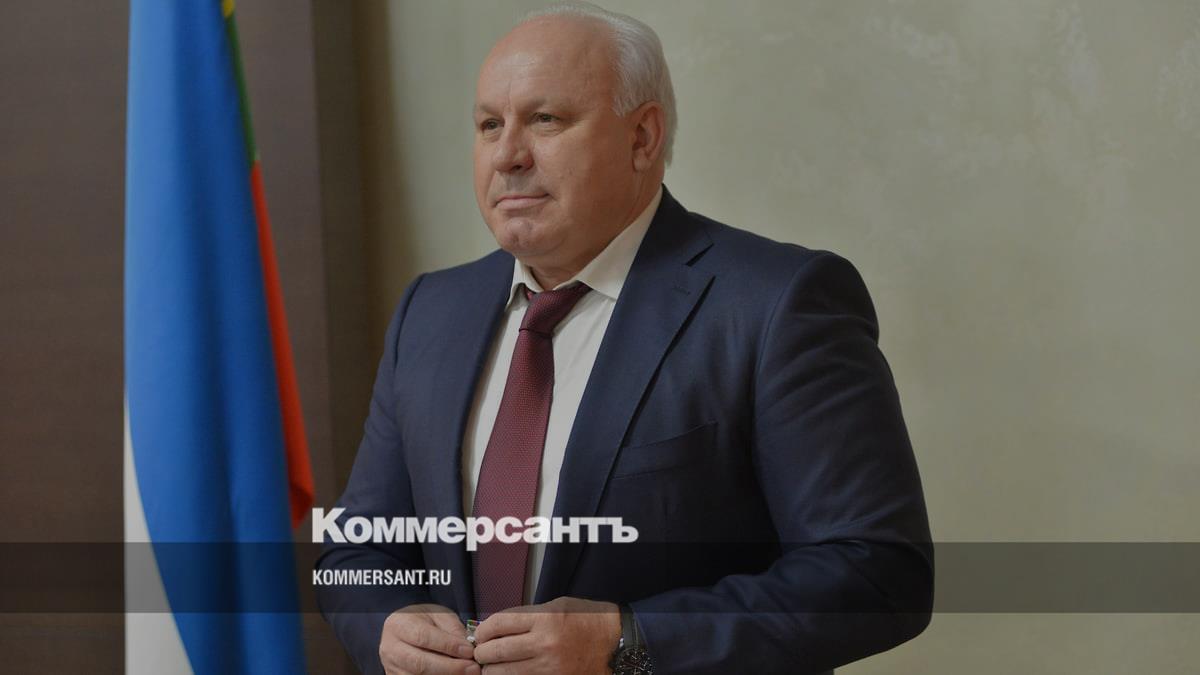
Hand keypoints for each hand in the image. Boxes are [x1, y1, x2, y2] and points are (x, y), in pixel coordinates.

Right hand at [379, 603, 479, 674]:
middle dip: (449, 668)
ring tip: (467, 673)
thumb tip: (467, 648)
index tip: (469, 651)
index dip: (447, 646)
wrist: (405, 629)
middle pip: (419, 663)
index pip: (423, 637)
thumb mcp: (439, 615)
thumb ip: (453, 629)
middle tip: (472, 668)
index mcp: (398, 625)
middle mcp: (390, 648)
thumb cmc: (423, 620)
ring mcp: (391, 667)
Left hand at [473, 596, 620, 674]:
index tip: (480, 634)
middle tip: (481, 652)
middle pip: (496, 651)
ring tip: (492, 666)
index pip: (498, 624)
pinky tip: (509, 673)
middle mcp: (544, 644)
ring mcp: (549, 667)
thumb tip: (496, 627)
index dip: (483, 630)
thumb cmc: (586, 620)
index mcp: (544, 619)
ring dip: (492, 670)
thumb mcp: (556, 606)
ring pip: (504, 673)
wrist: (615, 642)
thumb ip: (526, 616)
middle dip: (482, 653)